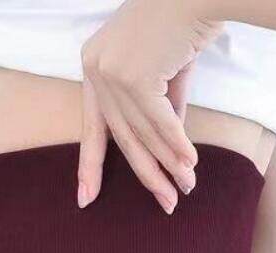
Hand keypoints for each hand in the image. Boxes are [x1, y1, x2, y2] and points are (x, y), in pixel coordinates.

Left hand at [77, 0, 222, 213]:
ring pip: (143, 133)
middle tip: (166, 203)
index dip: (89, 166)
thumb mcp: (165, 74)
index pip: (92, 126)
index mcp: (94, 64)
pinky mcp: (135, 76)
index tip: (85, 199)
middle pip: (123, 136)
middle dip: (147, 174)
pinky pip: (160, 122)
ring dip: (169, 164)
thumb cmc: (183, 25)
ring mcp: (112, 72)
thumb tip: (169, 155)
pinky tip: (191, 164)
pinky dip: (178, 145)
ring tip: (185, 188)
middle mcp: (97, 68)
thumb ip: (161, 113)